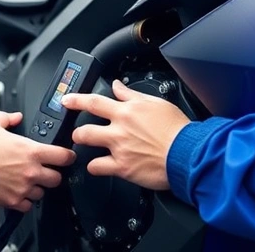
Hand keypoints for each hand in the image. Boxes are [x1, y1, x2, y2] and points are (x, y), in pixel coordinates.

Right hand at [0, 111, 76, 212]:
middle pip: (57, 178)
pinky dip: (24, 201)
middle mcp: (31, 171)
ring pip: (42, 193)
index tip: (67, 156)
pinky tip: (18, 193)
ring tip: (27, 182)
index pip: (64, 156)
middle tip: (45, 170)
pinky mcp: (13, 201)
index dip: (68, 156)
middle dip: (52, 174)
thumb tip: (15, 117)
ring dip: (37, 188)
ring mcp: (23, 188)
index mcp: (32, 151)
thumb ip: (7, 118)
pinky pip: (27, 206)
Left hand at [62, 79, 189, 190]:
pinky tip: (98, 166)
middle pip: (84, 127)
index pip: (95, 101)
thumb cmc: (177, 130)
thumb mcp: (156, 103)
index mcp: (127, 111)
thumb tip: (118, 86)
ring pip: (86, 144)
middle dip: (76, 130)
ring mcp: (119, 148)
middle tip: (78, 132)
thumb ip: (132, 94)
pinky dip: (94, 167)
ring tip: (83, 148)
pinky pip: (97, 168)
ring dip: (81, 145)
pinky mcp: (122, 167)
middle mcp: (120, 129)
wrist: (187, 153)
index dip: (77, 100)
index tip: (67, 100)